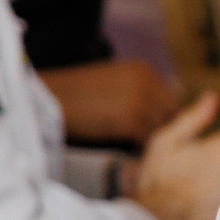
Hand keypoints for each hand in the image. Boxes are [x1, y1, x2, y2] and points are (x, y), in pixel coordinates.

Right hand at [42, 58, 182, 143]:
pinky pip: (147, 141)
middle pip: (171, 116)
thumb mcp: (113, 82)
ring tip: (126, 146)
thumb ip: (141, 91)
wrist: (45, 99)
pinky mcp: (131, 120)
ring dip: (147, 141)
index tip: (144, 130)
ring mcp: (141, 100)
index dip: (160, 118)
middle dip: (158, 130)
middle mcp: (147, 81)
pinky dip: (135, 149)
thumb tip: (174, 106)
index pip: (171, 100)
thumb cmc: (75, 95)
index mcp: (143, 70)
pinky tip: (120, 149)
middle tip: (137, 142)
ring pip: (161, 130)